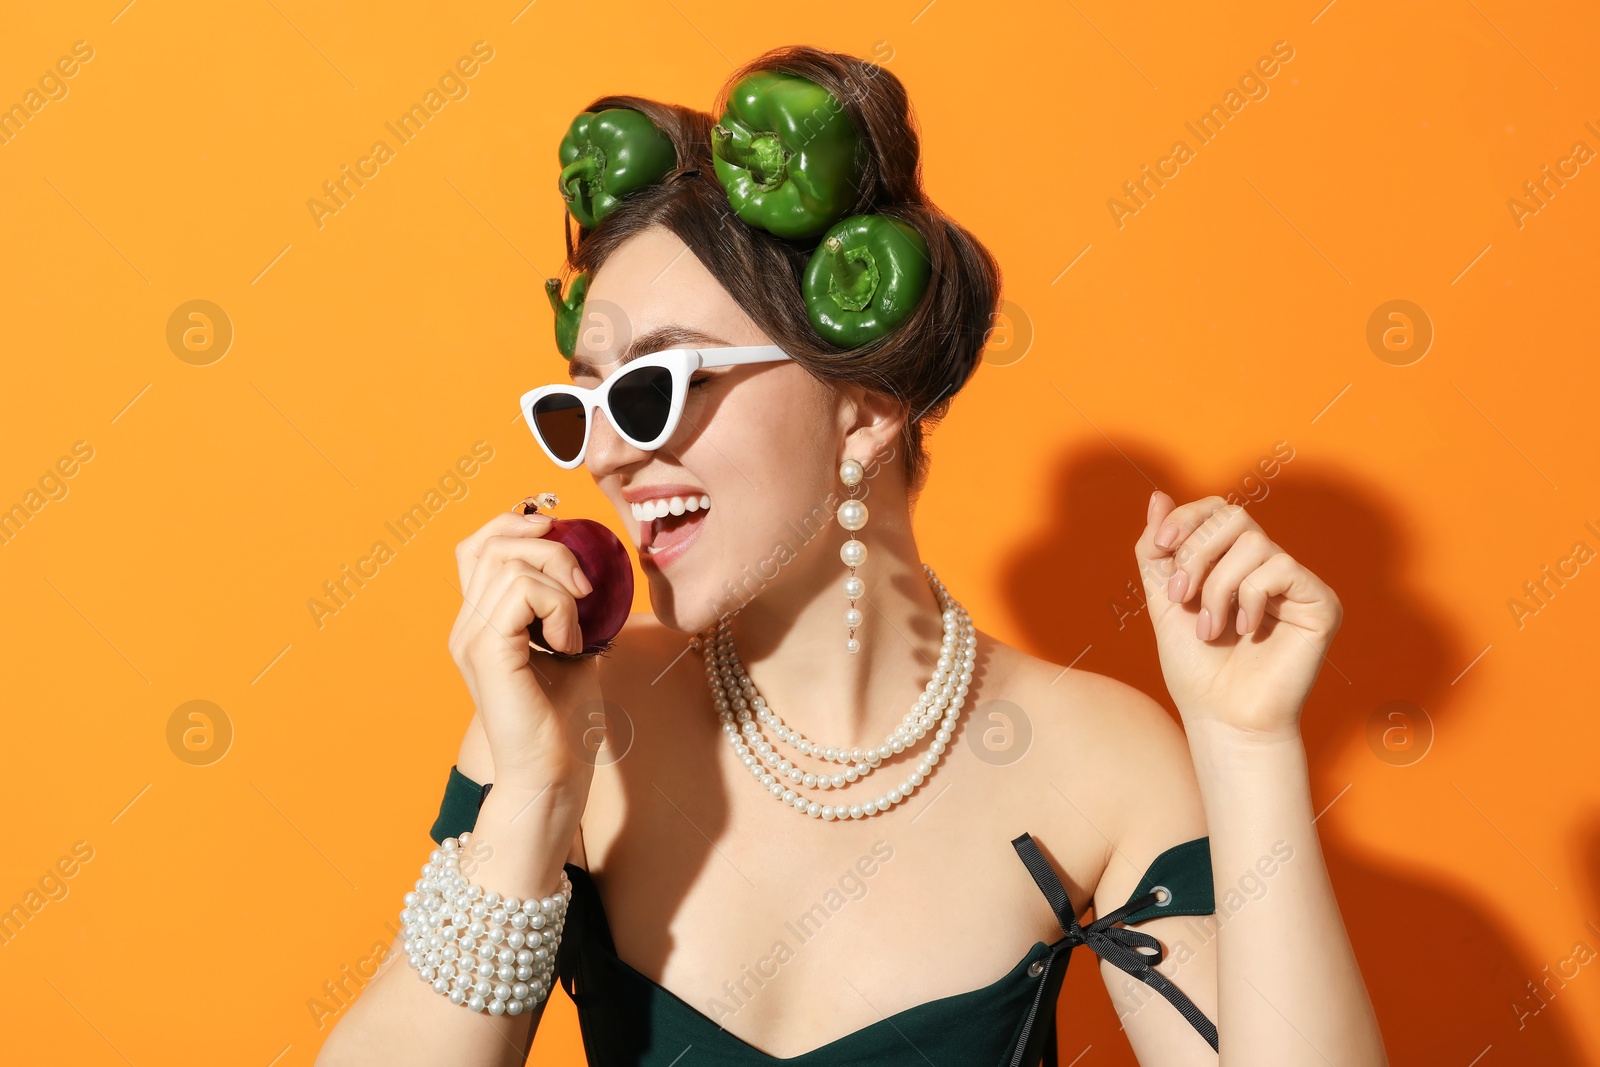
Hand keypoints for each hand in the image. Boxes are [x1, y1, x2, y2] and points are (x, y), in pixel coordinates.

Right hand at [447, 505, 601, 791]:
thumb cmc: (565, 721)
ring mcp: (470, 637)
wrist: (554, 774)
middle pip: (493, 543)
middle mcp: (466, 626)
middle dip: (548, 545)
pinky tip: (569, 642)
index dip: (515, 523)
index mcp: (480, 622)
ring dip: (560, 582)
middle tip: (584, 587)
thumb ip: (570, 607)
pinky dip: (559, 606)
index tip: (561, 530)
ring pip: (511, 562)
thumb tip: (593, 567)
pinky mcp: (486, 651)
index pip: (478, 546)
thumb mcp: (573, 645)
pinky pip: (523, 591)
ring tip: (576, 627)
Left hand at [1134, 491, 1342, 740]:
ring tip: (1211, 628)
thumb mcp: (1163, 600)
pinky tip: (1245, 630)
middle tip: (1181, 596)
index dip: (1187, 518)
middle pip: (1233, 517)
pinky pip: (1281, 568)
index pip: (1217, 510)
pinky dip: (1249, 597)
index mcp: (1234, 563)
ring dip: (1217, 586)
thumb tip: (1158, 495)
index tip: (1160, 546)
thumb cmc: (1195, 667)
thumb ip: (1158, 550)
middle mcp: (1269, 566)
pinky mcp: (1321, 602)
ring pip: (1253, 543)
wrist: (1221, 717)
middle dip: (1195, 552)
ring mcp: (1296, 583)